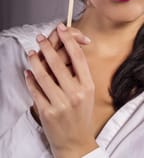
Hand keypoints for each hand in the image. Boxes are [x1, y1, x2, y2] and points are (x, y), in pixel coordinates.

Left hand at [25, 23, 96, 157]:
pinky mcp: (47, 112)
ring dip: (35, 61)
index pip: (77, 57)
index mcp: (87, 86)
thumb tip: (68, 51)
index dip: (69, 40)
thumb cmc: (82, 114)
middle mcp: (75, 93)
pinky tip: (28, 72)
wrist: (76, 142)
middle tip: (40, 38)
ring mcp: (61, 103)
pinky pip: (36, 91)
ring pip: (43, 75)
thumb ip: (80, 74)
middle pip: (58, 63)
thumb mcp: (88, 92)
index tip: (62, 29)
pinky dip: (30, 80)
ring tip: (32, 53)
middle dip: (47, 46)